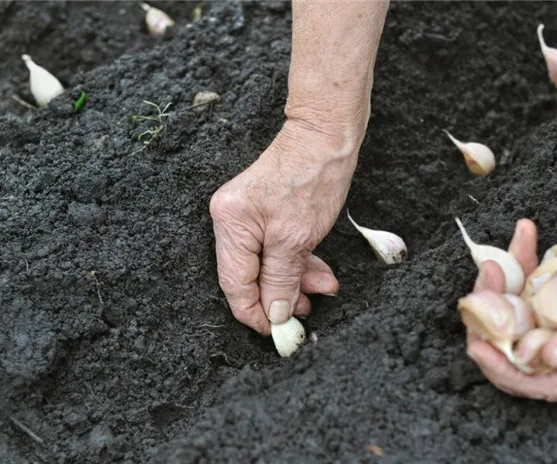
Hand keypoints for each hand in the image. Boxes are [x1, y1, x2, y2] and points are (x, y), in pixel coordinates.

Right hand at [209, 120, 358, 334]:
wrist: (327, 134)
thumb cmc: (313, 177)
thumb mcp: (297, 239)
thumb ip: (281, 280)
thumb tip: (275, 314)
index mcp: (230, 224)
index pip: (234, 285)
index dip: (256, 314)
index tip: (278, 333)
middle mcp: (230, 220)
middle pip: (250, 276)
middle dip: (281, 296)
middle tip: (308, 312)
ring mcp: (246, 215)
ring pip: (266, 264)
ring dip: (295, 279)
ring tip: (323, 288)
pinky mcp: (264, 212)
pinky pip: (275, 248)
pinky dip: (296, 262)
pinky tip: (318, 271)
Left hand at [466, 219, 556, 403]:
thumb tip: (550, 357)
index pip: (533, 381)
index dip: (501, 368)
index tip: (478, 346)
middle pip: (512, 340)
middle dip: (490, 312)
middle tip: (487, 284)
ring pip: (512, 304)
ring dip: (500, 279)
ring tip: (496, 261)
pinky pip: (529, 273)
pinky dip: (523, 254)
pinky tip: (525, 232)